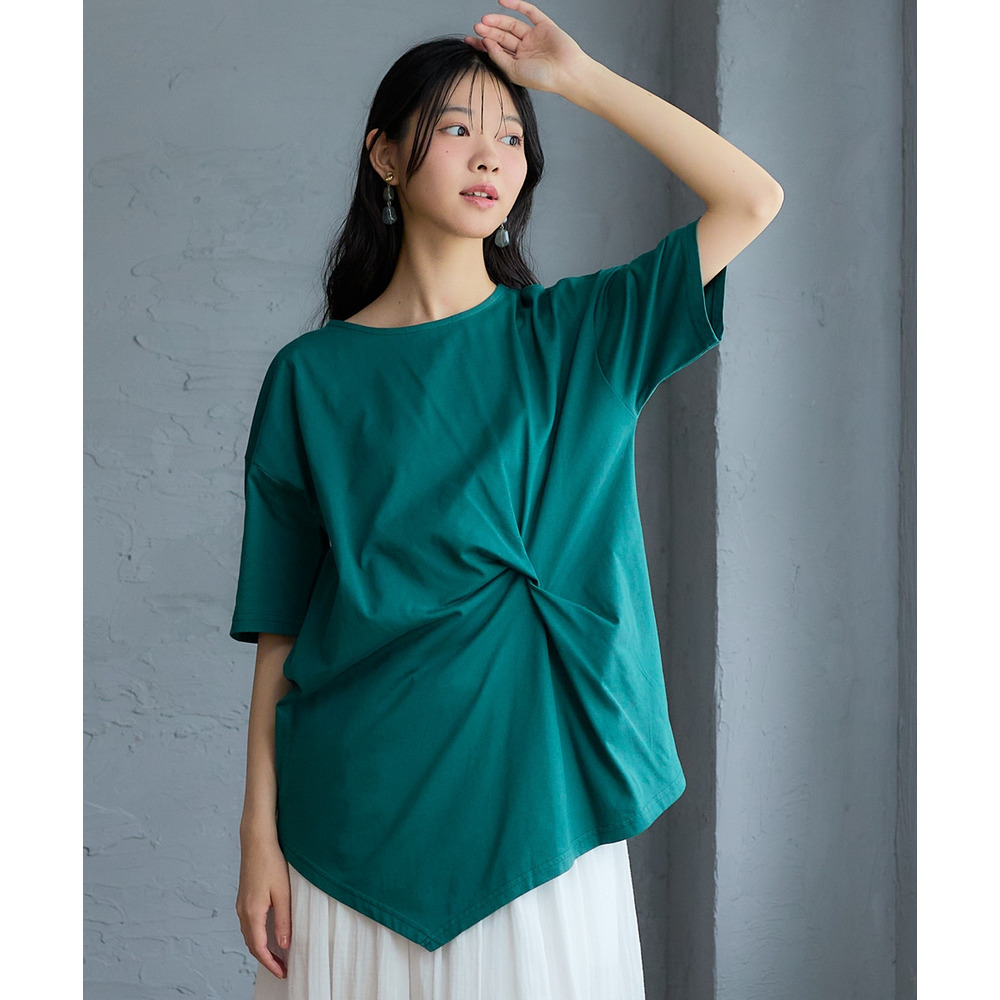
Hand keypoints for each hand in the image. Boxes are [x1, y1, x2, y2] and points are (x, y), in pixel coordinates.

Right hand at [236, 834, 291, 979]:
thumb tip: (284, 945)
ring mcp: (241, 904)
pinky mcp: (244, 898)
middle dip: (266, 959)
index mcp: (252, 912)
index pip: (259, 948)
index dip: (270, 963)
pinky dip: (257, 936)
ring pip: (249, 935)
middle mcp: (243, 911)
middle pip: (252, 945)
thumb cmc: (271, 862)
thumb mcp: (283, 893)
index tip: (282, 973)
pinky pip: (248, 925)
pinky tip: (268, 935)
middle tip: (282, 968)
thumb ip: (283, 920)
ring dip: (261, 948)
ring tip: (277, 955)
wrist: (256, 840)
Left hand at [465, 0, 591, 95]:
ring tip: (485, 20)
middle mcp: (525, 50)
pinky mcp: (544, 26)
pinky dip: (516, 5)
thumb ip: (499, 57)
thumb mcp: (514, 71)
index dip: (483, 45)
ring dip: (498, 21)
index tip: (469, 40)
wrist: (567, 73)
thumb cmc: (543, 78)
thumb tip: (486, 43)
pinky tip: (502, 1)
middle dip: (489, 31)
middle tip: (477, 27)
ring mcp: (534, 37)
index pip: (497, 51)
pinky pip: (528, 12)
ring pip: (512, 25)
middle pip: (502, 37)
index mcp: (518, 64)